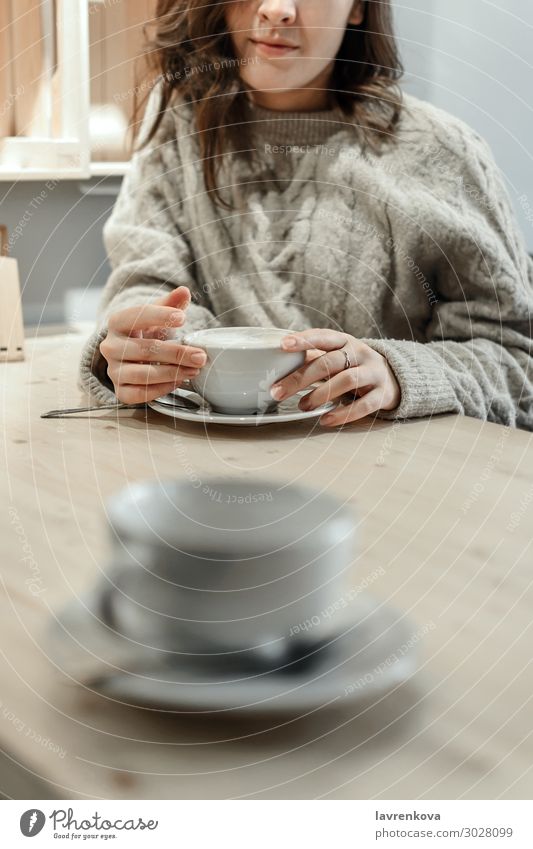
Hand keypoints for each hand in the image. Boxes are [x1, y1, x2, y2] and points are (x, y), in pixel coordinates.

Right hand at [99, 286, 207, 403]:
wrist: (129, 357)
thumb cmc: (145, 334)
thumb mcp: (156, 316)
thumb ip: (170, 303)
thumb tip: (184, 291)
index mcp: (117, 323)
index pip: (137, 316)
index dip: (160, 316)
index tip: (182, 318)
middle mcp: (110, 347)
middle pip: (145, 350)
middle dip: (176, 353)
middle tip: (200, 355)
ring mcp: (113, 371)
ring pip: (143, 374)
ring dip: (172, 373)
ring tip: (194, 370)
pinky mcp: (120, 391)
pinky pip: (139, 393)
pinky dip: (161, 389)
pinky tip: (178, 382)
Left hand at [271, 329, 400, 426]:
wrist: (393, 378)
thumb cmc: (353, 366)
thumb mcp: (337, 357)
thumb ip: (312, 358)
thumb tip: (276, 363)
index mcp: (345, 341)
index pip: (323, 336)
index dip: (304, 339)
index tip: (283, 345)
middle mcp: (360, 353)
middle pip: (329, 362)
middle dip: (301, 378)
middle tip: (278, 392)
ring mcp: (373, 373)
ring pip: (346, 380)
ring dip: (320, 394)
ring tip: (302, 406)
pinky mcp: (382, 394)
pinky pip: (364, 405)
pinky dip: (343, 413)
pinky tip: (326, 420)